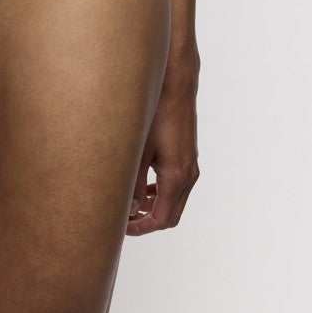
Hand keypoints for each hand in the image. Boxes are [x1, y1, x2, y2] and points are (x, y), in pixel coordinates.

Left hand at [126, 58, 199, 234]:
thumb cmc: (156, 112)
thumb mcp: (139, 150)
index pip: (161, 219)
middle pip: (170, 215)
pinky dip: (161, 192)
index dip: (140, 227)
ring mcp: (190, 165)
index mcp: (176, 177)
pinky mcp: (188, 155)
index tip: (121, 226)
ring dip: (154, 206)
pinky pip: (177, 185)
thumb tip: (127, 208)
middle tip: (123, 218)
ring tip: (130, 203)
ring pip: (174, 200)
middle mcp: (188, 175)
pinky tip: (143, 183)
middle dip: (147, 221)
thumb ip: (132, 183)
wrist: (176, 84)